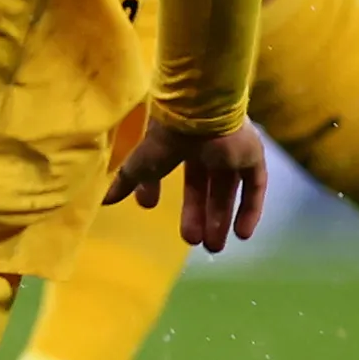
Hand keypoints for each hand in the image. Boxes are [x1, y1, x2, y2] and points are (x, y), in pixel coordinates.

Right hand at [106, 114, 268, 251]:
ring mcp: (232, 151)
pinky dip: (250, 211)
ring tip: (213, 247)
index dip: (161, 189)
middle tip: (193, 242)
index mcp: (181, 142)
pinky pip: (255, 187)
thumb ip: (128, 180)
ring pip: (227, 189)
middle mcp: (208, 146)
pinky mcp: (253, 155)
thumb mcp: (143, 161)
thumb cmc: (169, 135)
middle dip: (198, 215)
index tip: (151, 208)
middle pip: (204, 187)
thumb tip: (104, 200)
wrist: (201, 112)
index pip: (171, 168)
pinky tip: (242, 234)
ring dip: (220, 218)